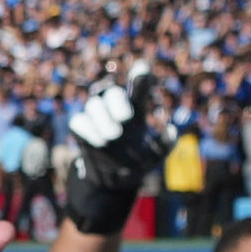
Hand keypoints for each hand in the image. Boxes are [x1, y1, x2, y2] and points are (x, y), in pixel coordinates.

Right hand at [55, 72, 162, 236]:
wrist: (112, 183)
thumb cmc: (136, 165)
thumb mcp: (154, 159)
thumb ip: (165, 146)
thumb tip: (171, 128)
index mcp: (135, 112)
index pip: (138, 87)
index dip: (140, 76)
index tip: (143, 69)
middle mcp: (114, 110)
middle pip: (111, 92)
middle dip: (117, 101)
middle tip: (127, 119)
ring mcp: (96, 119)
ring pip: (94, 104)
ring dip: (103, 119)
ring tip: (113, 137)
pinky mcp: (81, 130)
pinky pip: (79, 121)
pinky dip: (88, 130)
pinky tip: (99, 142)